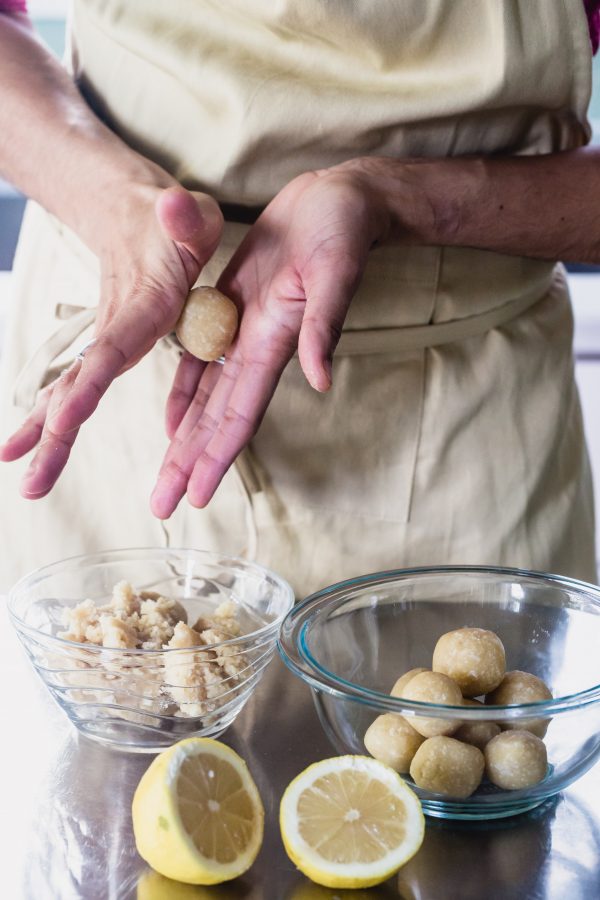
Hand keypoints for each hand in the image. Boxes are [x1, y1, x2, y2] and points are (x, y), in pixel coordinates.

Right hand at [0, 183, 222, 496]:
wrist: (131, 212)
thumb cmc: (173, 221)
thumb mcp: (189, 214)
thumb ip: (184, 215)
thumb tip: (173, 206)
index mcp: (144, 307)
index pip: (113, 348)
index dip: (90, 380)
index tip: (65, 415)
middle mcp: (117, 330)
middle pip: (78, 383)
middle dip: (54, 432)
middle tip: (29, 478)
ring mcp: (106, 342)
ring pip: (69, 392)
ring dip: (47, 437)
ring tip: (26, 482)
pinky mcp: (106, 350)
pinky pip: (75, 389)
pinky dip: (52, 421)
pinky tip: (32, 453)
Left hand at [151, 165, 389, 517]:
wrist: (337, 198)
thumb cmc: (342, 228)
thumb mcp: (335, 271)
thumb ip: (326, 324)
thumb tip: (322, 379)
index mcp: (276, 344)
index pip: (241, 414)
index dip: (218, 457)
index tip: (198, 497)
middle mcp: (255, 348)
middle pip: (216, 420)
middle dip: (190, 464)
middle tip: (162, 506)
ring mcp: (242, 332)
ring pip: (206, 398)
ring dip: (185, 439)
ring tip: (164, 478)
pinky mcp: (232, 308)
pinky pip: (202, 359)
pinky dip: (186, 391)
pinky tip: (171, 420)